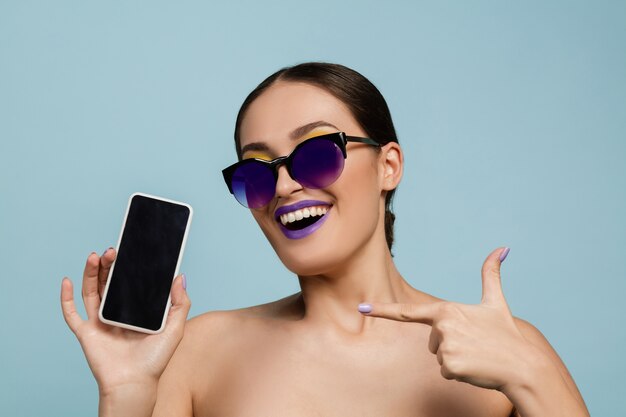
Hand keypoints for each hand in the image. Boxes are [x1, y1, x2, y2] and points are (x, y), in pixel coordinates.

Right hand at [60, 249, 190, 394]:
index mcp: (136, 310)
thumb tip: (180, 276)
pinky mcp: (86, 333)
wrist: (135, 383)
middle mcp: (117, 313)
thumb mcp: (175, 327)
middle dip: (109, 265)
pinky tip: (67, 280)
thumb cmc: (155, 359)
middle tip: (113, 250)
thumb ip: (179, 303)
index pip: (130, 282)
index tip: (130, 249)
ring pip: (91, 291)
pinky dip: (66, 297)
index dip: (128, 266)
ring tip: (95, 256)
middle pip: (109, 282)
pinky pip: (72, 314)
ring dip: (91, 273)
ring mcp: (100, 322)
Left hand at [359, 247, 538, 391]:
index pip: (408, 311)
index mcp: (446, 310)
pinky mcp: (449, 366)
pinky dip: (460, 374)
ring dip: (455, 360)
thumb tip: (502, 248)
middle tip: (474, 344)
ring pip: (439, 358)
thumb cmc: (506, 333)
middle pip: (431, 341)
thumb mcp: (496, 302)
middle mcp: (441, 326)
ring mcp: (444, 347)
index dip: (382, 309)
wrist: (522, 365)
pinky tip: (475, 367)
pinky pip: (446, 373)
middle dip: (450, 346)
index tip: (361, 307)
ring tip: (476, 355)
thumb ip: (491, 274)